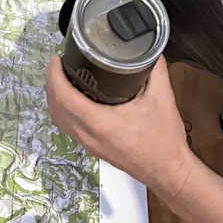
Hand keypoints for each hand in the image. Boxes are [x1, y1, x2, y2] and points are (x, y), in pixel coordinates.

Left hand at [45, 55, 193, 201]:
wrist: (170, 173)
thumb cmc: (165, 140)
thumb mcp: (162, 97)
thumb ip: (154, 69)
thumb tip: (149, 49)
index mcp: (100, 123)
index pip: (63, 97)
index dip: (54, 75)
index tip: (56, 59)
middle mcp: (89, 136)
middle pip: (55, 107)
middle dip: (52, 83)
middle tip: (59, 64)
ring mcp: (89, 145)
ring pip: (60, 120)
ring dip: (55, 98)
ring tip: (62, 77)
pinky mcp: (94, 149)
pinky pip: (69, 128)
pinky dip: (64, 111)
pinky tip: (73, 99)